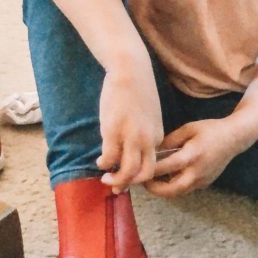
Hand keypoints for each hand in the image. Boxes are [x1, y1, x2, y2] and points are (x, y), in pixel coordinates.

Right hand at [97, 64, 163, 193]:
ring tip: (106, 179)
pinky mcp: (114, 131)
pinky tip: (100, 162)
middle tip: (118, 188)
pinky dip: (104, 164)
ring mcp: (131, 137)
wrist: (130, 69)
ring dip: (116, 180)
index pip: (152, 165)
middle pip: (143, 174)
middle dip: (130, 184)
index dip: (139, 175)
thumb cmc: (138, 90)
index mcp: (157, 137)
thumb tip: (132, 149)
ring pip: (127, 171)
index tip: (129, 177)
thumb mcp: (149, 115)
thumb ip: (144, 134)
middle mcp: (147, 140)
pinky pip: (109, 157)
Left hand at [144, 119, 240, 197]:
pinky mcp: (204, 184)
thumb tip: (151, 150)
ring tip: (151, 180)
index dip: (149, 170)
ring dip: (163, 189)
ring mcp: (202, 180)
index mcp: (192, 155)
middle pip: (171, 190)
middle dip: (154, 189)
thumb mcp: (188, 129)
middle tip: (143, 183)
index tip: (137, 169)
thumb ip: (169, 141)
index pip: (165, 167)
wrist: (234, 139)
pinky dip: (174, 186)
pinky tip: (167, 177)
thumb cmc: (210, 130)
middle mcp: (197, 172)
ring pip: (177, 192)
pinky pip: (185, 188)